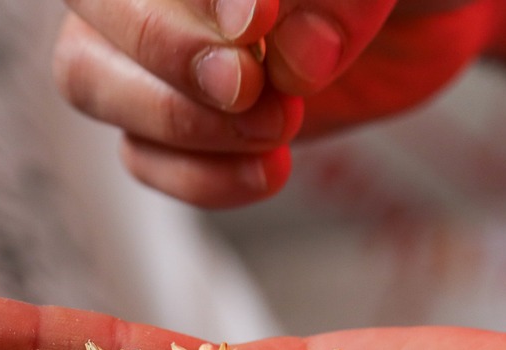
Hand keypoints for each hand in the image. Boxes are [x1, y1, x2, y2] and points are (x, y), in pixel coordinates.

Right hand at [54, 0, 493, 206]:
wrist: (415, 24)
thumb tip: (295, 56)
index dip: (189, 1)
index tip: (256, 22)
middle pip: (94, 10)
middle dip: (171, 54)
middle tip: (250, 86)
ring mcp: (146, 51)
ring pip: (90, 82)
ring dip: (179, 121)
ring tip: (280, 129)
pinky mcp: (171, 121)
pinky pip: (139, 156)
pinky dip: (199, 177)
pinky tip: (271, 172)